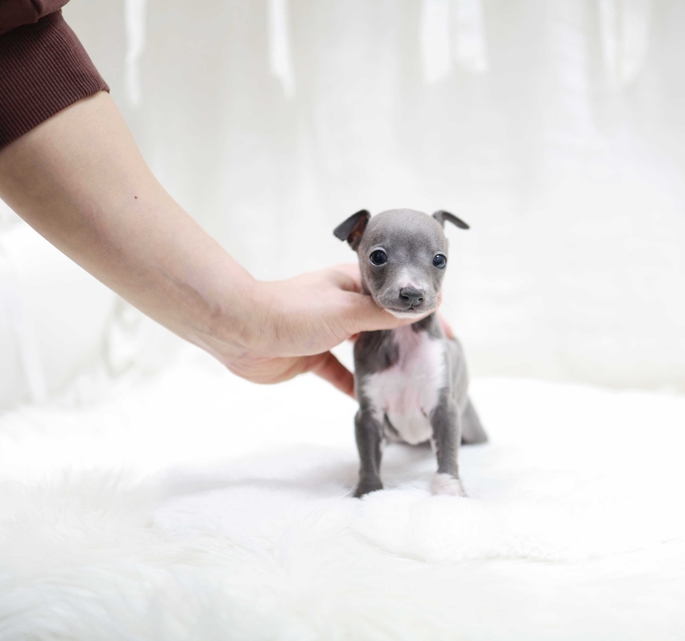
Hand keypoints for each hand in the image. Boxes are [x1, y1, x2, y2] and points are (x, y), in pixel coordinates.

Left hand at [218, 264, 419, 396]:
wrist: (239, 330)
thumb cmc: (293, 311)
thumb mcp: (347, 311)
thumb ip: (385, 314)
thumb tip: (427, 305)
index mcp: (351, 285)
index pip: (395, 294)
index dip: (420, 310)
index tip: (445, 333)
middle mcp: (341, 306)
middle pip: (381, 322)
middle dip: (405, 339)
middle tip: (431, 362)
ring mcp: (326, 332)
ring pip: (362, 348)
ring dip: (381, 362)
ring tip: (408, 380)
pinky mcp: (311, 357)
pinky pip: (339, 372)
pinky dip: (353, 384)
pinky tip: (370, 400)